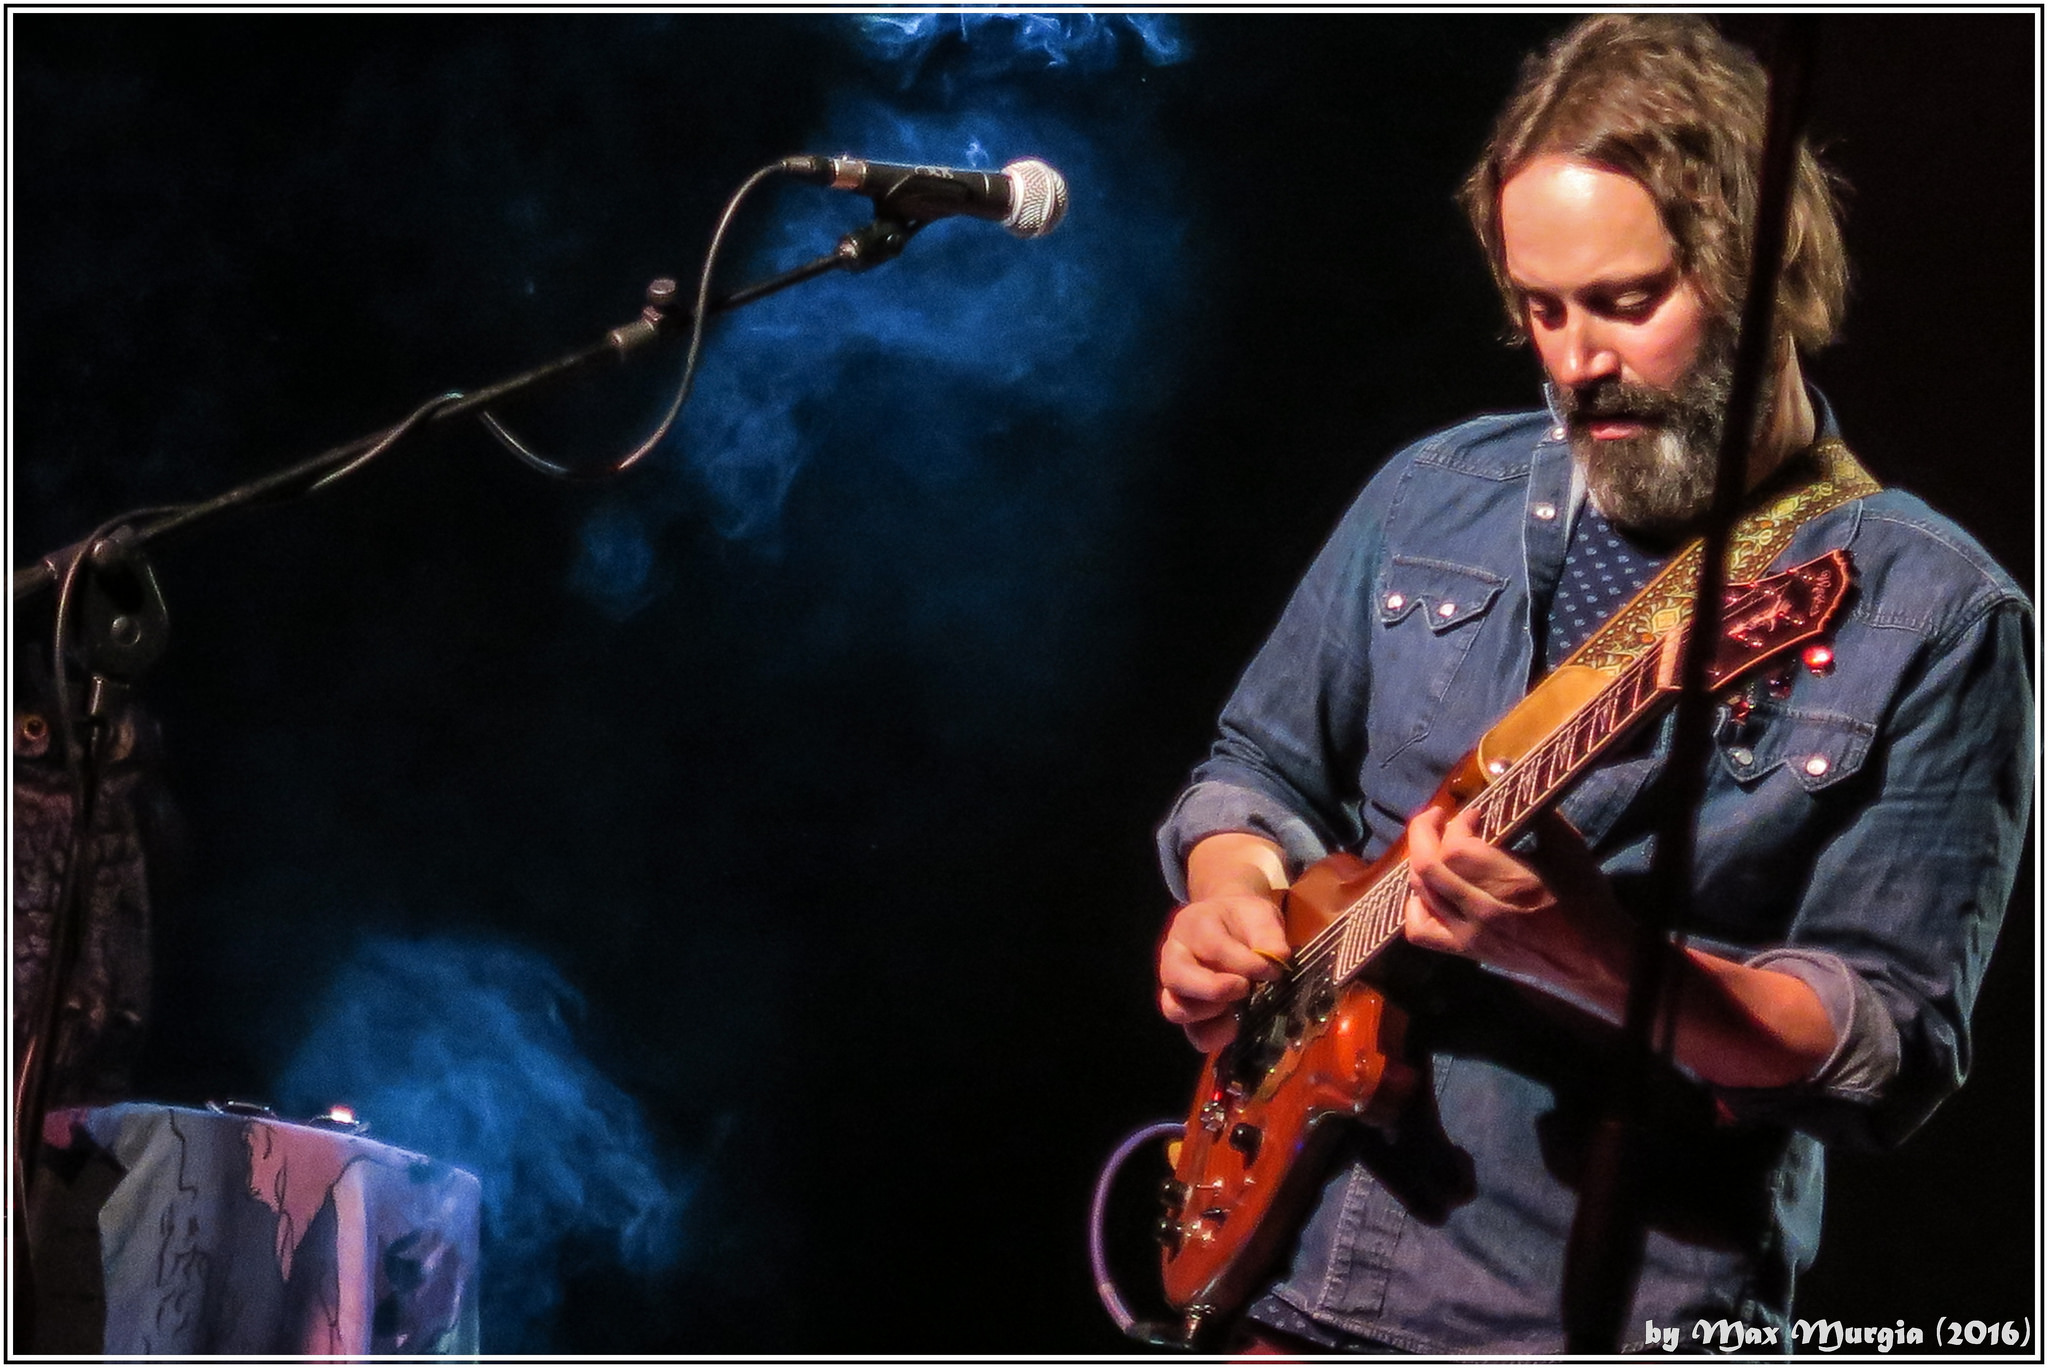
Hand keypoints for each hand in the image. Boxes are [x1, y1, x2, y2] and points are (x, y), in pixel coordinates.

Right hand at [1157, 894, 1289, 1051]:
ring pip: (1176, 1009)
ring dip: (1212, 1013)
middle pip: (1176, 978)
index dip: (1244, 963)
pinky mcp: (1191, 1014)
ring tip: (1240, 1005)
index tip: (1272, 970)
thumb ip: (1268, 934)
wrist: (1232, 926)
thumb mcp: (1260, 915)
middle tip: (1246, 988)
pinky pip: (1194, 1034)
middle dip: (1215, 989)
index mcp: (1191, 927)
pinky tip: (1238, 1024)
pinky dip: (1217, 1035)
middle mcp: (1174, 958)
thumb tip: (1277, 958)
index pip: (1211, 947)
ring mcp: (1176, 989)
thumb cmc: (1243, 920)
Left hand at [1401, 803, 1629, 1004]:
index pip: (1457, 847)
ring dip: (1419, 860)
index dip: (1459, 823)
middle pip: (1428, 866)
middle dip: (1424, 832)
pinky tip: (1428, 890)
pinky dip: (1414, 906)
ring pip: (1420, 892)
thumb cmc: (1584, 899)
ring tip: (1432, 845)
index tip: (1475, 812)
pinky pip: (1420, 931)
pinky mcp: (1466, 952)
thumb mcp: (1569, 847)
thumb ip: (1536, 812)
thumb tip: (1506, 772)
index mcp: (1510, 883)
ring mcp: (1469, 935)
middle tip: (1436, 816)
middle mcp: (1481, 910)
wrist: (1594, 958)